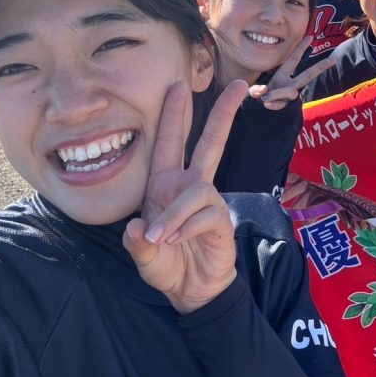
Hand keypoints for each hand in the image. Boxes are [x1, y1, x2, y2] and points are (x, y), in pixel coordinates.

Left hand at [122, 79, 247, 313]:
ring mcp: (208, 202)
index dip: (173, 114)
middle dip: (224, 113)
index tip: (178, 84)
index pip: (169, 143)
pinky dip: (188, 227)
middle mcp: (189, 186)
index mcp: (165, 185)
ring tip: (161, 238)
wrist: (190, 292)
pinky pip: (206, 214)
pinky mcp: (221, 220)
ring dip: (176, 214)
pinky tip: (176, 241)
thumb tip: (137, 228)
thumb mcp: (142, 256)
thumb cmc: (166, 265)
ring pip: (197, 190)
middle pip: (210, 142)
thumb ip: (137, 244)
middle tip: (238, 85)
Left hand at [248, 35, 336, 109]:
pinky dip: (273, 104)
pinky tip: (266, 104)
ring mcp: (288, 95)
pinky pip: (282, 104)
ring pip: (291, 92)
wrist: (258, 113)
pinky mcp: (285, 105)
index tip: (311, 36)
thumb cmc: (258, 97)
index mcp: (282, 74)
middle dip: (320, 67)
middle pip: (307, 75)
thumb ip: (257, 90)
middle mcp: (289, 84)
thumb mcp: (255, 90)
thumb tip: (263, 91)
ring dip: (278, 93)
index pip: (293, 59)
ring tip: (265, 98)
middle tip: (333, 59)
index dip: (301, 48)